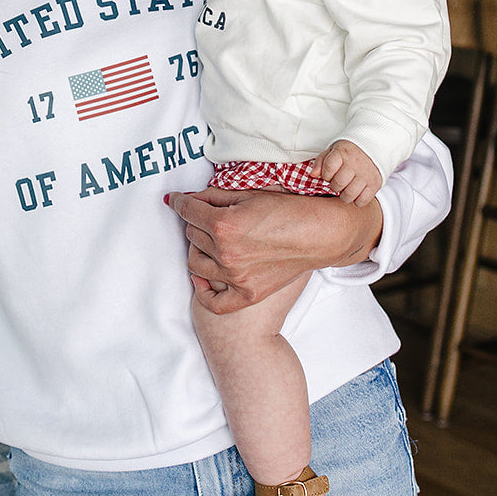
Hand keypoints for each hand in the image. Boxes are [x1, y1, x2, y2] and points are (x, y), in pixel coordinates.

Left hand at [165, 186, 381, 314]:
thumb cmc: (289, 210)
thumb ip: (214, 196)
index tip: (176, 200)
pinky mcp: (247, 294)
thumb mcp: (249, 195)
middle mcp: (225, 253)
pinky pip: (213, 301)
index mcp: (224, 224)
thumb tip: (188, 198)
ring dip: (199, 249)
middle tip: (209, 216)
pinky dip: (203, 290)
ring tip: (210, 241)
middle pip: (191, 234)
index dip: (180, 201)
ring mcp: (235, 277)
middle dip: (196, 222)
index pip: (187, 210)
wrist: (319, 235)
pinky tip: (202, 278)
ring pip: (195, 263)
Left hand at [311, 140, 382, 206]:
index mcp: (343, 153)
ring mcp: (366, 174)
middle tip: (338, 183)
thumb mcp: (332, 151)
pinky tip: (356, 193)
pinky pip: (362, 200)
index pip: (328, 168)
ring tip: (346, 189)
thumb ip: (320, 162)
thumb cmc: (348, 152)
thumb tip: (313, 175)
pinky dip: (357, 201)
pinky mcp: (375, 184)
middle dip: (335, 186)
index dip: (326, 175)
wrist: (373, 147)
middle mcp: (355, 163)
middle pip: (338, 183)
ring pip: (350, 194)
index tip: (329, 175)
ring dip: (345, 196)